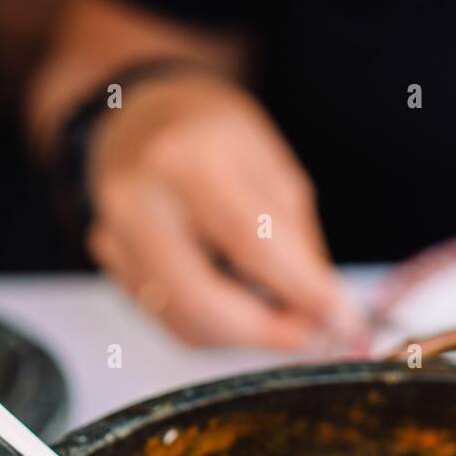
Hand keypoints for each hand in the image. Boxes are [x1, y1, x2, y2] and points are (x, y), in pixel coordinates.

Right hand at [85, 71, 364, 349]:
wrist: (141, 119)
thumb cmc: (215, 139)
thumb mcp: (275, 172)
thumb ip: (299, 248)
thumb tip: (329, 316)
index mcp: (186, 158)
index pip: (249, 243)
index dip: (300, 292)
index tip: (342, 321)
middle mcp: (139, 200)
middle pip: (203, 300)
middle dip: (268, 332)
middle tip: (314, 337)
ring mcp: (115, 236)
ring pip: (187, 324)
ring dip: (246, 333)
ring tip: (280, 312)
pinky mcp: (113, 267)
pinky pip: (173, 322)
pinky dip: (218, 327)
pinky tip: (238, 301)